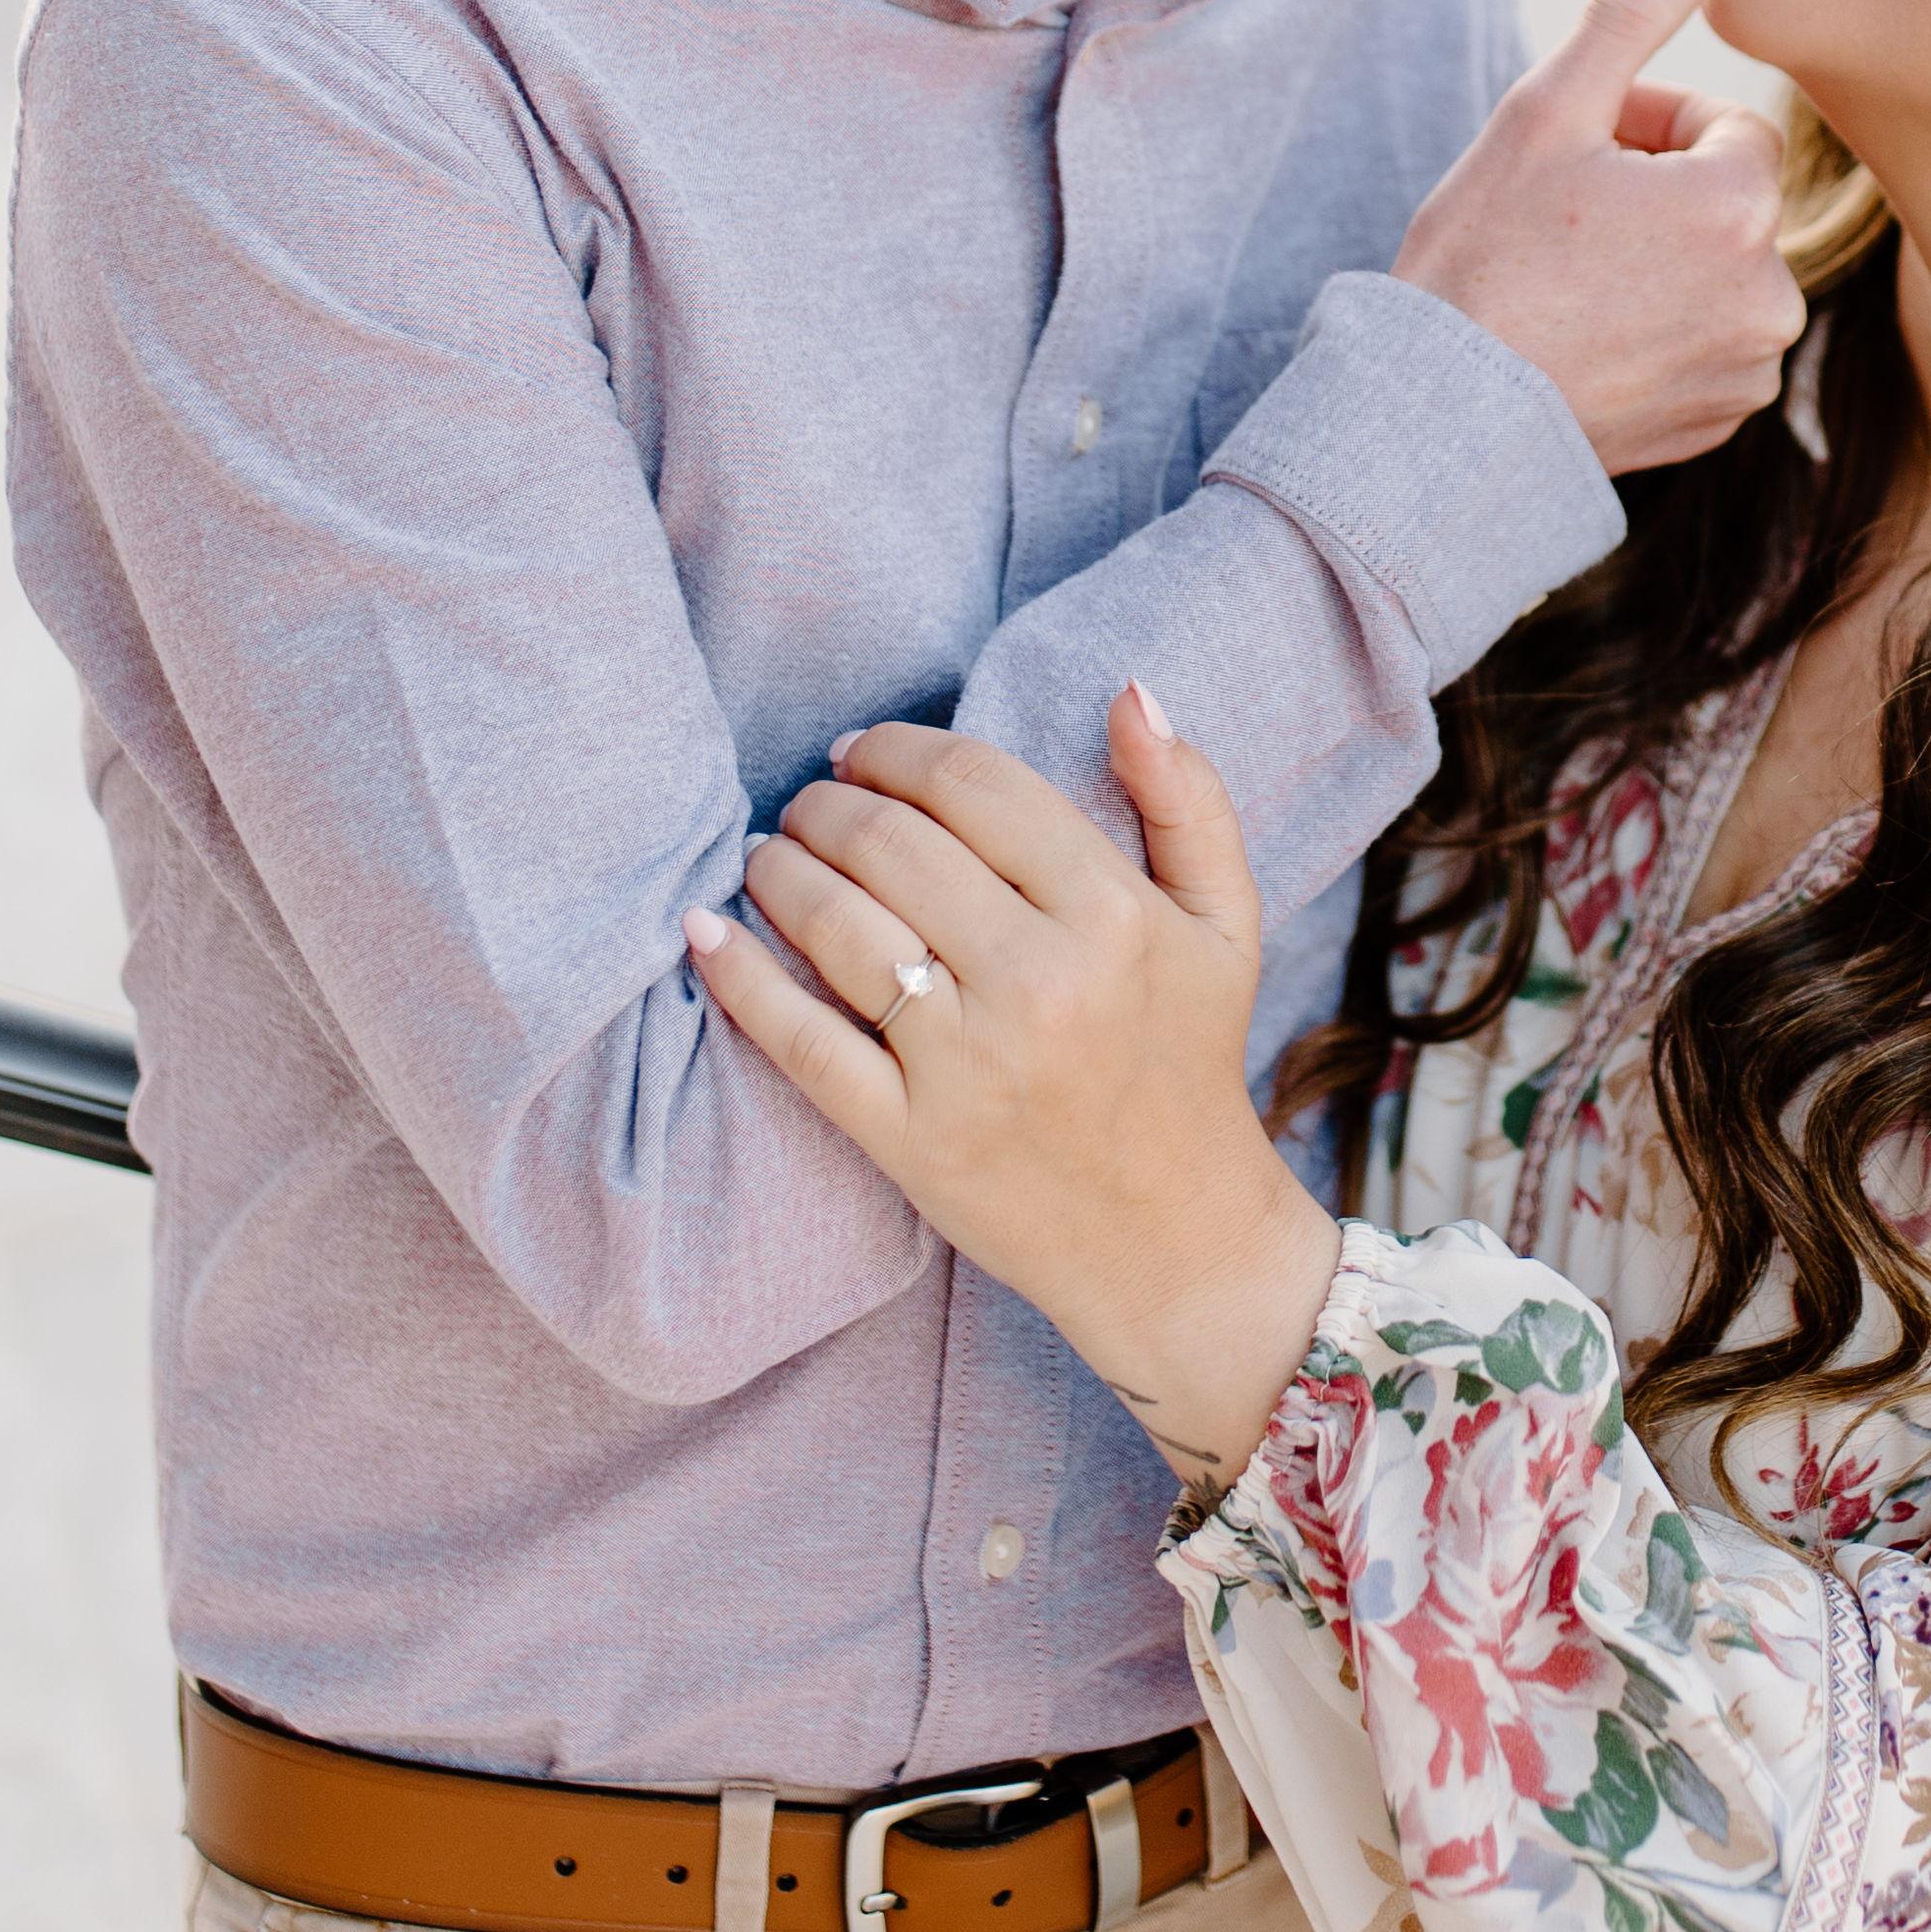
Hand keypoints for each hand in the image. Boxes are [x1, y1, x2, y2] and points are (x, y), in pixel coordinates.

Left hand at [686, 685, 1336, 1500]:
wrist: (1175, 1241)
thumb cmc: (1187, 1063)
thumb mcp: (1225, 923)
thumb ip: (1187, 798)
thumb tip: (1130, 690)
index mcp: (1114, 915)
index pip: (974, 785)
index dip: (898, 749)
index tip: (861, 753)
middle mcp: (1042, 982)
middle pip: (891, 843)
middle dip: (827, 804)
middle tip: (807, 805)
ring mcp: (969, 1065)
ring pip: (836, 925)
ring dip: (779, 869)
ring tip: (768, 858)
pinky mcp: (910, 1140)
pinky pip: (801, 1041)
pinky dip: (740, 979)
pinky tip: (705, 934)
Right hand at [1390, 0, 1807, 473]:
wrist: (1441, 414)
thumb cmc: (1484, 256)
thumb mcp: (1546, 110)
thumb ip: (1631, 12)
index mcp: (1739, 204)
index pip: (1727, 128)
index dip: (1649, 129)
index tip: (1579, 160)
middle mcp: (1770, 293)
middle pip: (1728, 202)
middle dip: (1660, 195)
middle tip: (1565, 222)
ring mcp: (1749, 368)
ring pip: (1720, 272)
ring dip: (1664, 263)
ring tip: (1572, 284)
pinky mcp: (1721, 421)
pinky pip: (1709, 344)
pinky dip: (1662, 333)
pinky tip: (1587, 340)